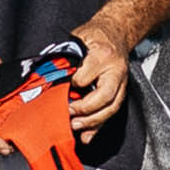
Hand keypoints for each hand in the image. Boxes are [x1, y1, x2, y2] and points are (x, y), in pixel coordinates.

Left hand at [68, 16, 131, 142]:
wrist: (116, 33)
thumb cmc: (95, 36)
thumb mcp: (79, 38)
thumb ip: (68, 56)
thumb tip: (49, 73)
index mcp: (103, 55)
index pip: (88, 75)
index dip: (75, 84)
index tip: (64, 87)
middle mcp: (116, 71)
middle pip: (104, 97)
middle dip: (85, 110)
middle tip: (69, 114)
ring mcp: (121, 84)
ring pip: (110, 109)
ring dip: (92, 122)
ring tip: (75, 127)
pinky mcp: (120, 93)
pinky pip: (110, 113)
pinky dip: (98, 127)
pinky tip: (87, 136)